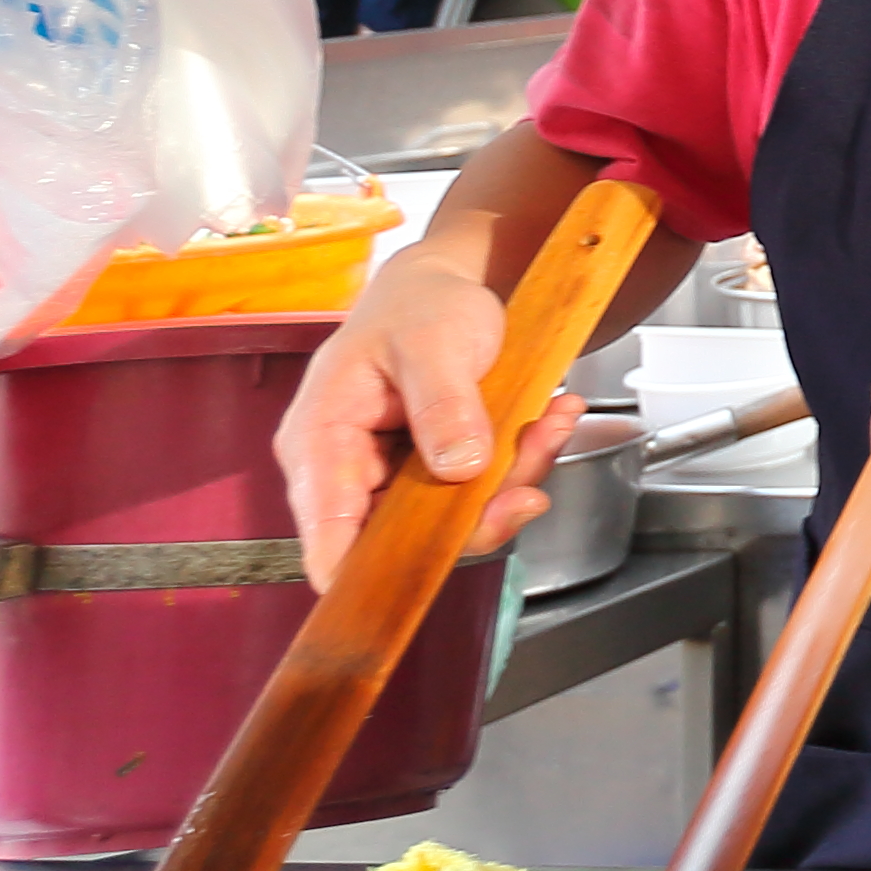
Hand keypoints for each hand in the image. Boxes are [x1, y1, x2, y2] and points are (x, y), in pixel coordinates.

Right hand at [278, 244, 578, 594]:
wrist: (445, 286)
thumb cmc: (418, 305)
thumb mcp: (431, 340)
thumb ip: (442, 403)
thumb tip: (457, 467)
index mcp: (320, 441)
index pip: (326, 534)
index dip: (361, 575)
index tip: (417, 583)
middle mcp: (350, 470)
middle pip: (402, 537)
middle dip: (476, 512)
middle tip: (529, 474)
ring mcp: (395, 475)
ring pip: (453, 517)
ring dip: (512, 479)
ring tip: (549, 423)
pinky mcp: (434, 473)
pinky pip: (481, 491)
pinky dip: (522, 461)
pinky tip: (549, 418)